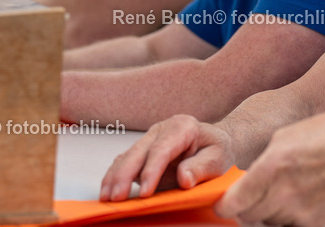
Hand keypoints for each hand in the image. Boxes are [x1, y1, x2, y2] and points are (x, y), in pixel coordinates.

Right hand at [100, 114, 235, 201]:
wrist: (216, 143)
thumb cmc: (217, 150)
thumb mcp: (218, 159)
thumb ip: (201, 167)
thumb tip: (184, 179)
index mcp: (182, 127)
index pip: (162, 149)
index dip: (151, 170)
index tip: (145, 193)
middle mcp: (162, 129)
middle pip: (138, 151)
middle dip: (125, 175)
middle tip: (117, 197)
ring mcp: (150, 139)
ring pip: (127, 156)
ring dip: (115, 177)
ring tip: (107, 198)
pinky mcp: (142, 152)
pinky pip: (124, 163)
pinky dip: (114, 177)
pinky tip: (107, 191)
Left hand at [217, 113, 324, 226]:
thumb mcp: (286, 136)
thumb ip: (263, 161)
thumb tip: (248, 178)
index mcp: (272, 168)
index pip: (232, 203)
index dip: (223, 203)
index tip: (223, 201)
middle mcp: (283, 194)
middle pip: (247, 216)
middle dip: (245, 205)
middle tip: (254, 192)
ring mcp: (299, 212)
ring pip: (267, 221)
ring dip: (267, 210)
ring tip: (283, 189)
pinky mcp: (313, 223)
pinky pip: (287, 226)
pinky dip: (286, 216)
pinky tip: (296, 199)